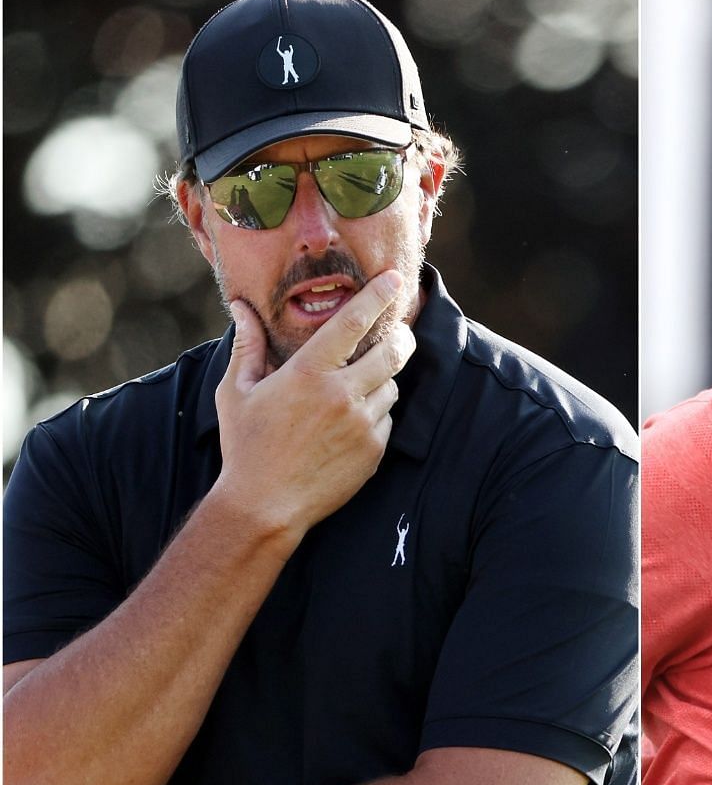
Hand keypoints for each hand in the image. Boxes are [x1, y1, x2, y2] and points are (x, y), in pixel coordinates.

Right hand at [209, 270, 414, 539]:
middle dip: (402, 338)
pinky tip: (349, 425)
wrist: (264, 505)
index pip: (353, 323)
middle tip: (402, 333)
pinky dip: (375, 415)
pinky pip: (387, 420)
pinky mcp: (375, 450)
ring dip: (381, 382)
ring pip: (391, 388)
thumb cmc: (245, 446)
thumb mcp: (236, 391)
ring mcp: (362, 424)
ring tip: (354, 391)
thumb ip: (248, 346)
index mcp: (307, 373)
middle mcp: (341, 395)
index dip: (377, 297)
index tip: (394, 279)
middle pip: (392, 353)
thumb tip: (240, 308)